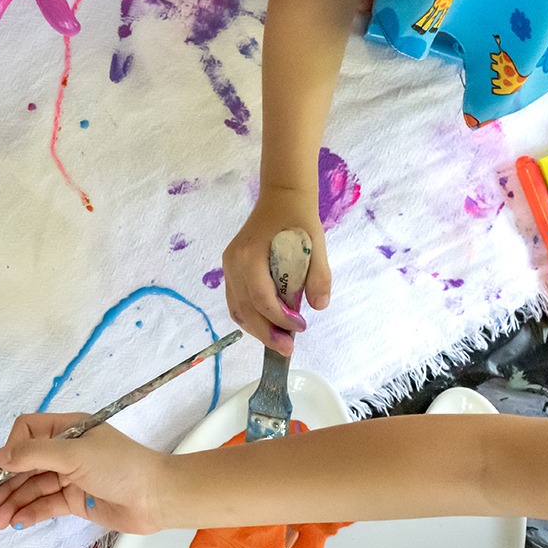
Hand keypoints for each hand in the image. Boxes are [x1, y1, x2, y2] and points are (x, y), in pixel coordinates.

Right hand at [0, 414, 168, 534]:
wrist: (157, 498)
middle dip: (7, 483)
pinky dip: (30, 512)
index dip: (11, 449)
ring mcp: (70, 476)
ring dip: (14, 502)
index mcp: (68, 429)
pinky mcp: (75, 500)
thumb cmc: (120, 466)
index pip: (28, 431)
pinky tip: (16, 522)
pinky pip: (46, 504)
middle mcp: (66, 450)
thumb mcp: (75, 453)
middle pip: (26, 464)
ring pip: (33, 487)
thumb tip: (0, 458)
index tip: (0, 469)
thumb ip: (35, 454)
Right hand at [223, 188, 327, 355]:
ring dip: (257, 329)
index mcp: (251, 256)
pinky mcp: (231, 269)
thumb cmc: (299, 219)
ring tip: (278, 342)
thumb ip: (319, 276)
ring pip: (237, 308)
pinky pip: (236, 300)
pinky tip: (267, 326)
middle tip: (287, 350)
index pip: (261, 298)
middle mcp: (233, 263)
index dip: (280, 319)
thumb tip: (318, 307)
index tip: (301, 327)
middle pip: (245, 309)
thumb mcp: (317, 245)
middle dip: (266, 333)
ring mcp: (229, 267)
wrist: (282, 197)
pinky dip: (250, 317)